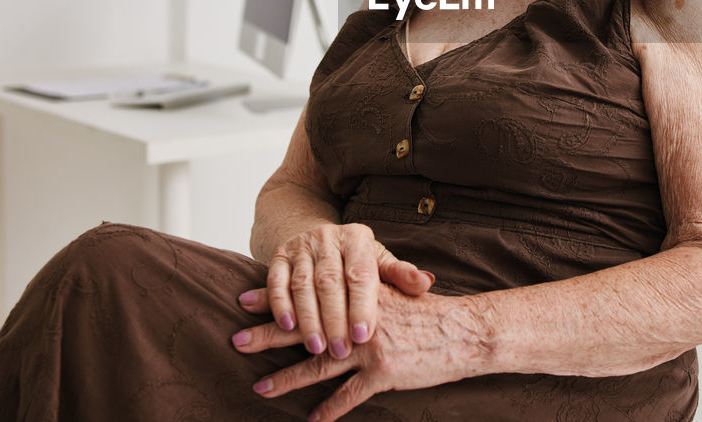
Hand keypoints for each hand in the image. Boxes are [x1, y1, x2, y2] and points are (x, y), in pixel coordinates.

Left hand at [234, 283, 488, 421]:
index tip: (245, 299)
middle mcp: (358, 321)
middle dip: (268, 335)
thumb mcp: (398, 293)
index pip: (309, 295)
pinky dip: (330, 409)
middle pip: (305, 329)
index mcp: (359, 298)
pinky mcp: (384, 373)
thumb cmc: (434, 312)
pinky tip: (312, 420)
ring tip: (259, 388)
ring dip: (286, 379)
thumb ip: (367, 296)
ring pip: (318, 365)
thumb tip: (339, 295)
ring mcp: (370, 348)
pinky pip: (349, 395)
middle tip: (235, 340)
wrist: (466, 330)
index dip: (277, 298)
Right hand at [249, 223, 434, 359]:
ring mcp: (301, 245)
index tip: (365, 337)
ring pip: (302, 284)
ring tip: (315, 348)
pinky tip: (286, 326)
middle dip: (334, 319)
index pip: (361, 274)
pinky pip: (276, 280)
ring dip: (308, 318)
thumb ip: (400, 275)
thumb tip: (427, 283)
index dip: (362, 306)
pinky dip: (279, 303)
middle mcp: (328, 238)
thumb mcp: (379, 263)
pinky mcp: (279, 255)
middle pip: (330, 281)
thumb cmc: (357, 260)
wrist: (320, 238)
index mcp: (358, 238)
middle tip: (340, 351)